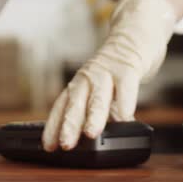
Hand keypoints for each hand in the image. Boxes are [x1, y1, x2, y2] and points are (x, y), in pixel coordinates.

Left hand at [42, 0, 176, 150]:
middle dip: (69, 126)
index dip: (53, 127)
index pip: (60, 108)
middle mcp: (88, 79)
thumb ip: (99, 112)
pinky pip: (125, 86)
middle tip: (65, 145)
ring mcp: (106, 73)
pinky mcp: (127, 68)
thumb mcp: (101, 90)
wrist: (133, 35)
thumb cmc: (116, 69)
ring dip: (93, 116)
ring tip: (90, 134)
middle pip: (75, 104)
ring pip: (98, 96)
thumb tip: (98, 140)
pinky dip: (125, 103)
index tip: (49, 147)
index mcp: (78, 86)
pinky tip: (126, 118)